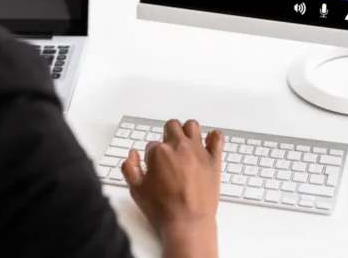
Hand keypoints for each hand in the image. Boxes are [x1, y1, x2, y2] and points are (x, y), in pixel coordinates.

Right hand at [121, 119, 222, 239]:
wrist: (187, 223)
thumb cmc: (163, 209)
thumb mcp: (137, 191)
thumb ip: (130, 168)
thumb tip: (133, 154)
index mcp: (159, 152)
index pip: (152, 144)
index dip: (152, 157)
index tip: (155, 168)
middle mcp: (179, 146)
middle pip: (171, 127)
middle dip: (168, 137)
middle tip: (169, 154)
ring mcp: (198, 151)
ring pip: (192, 125)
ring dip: (187, 131)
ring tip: (185, 145)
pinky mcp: (213, 159)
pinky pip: (217, 138)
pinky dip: (213, 137)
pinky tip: (209, 143)